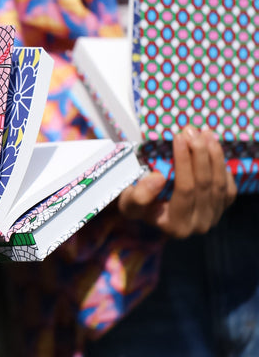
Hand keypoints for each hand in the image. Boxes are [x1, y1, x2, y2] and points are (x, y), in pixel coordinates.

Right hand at [118, 127, 236, 238]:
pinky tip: (213, 148)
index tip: (178, 137)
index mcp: (176, 226)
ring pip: (219, 183)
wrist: (152, 211)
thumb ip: (139, 195)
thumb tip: (158, 179)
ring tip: (205, 133)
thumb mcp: (128, 201)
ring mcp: (213, 218)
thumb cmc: (138, 204)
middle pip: (205, 184)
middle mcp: (198, 226)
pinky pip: (228, 186)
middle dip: (200, 153)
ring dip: (214, 155)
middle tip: (192, 131)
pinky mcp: (222, 209)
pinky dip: (222, 166)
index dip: (184, 162)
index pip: (184, 189)